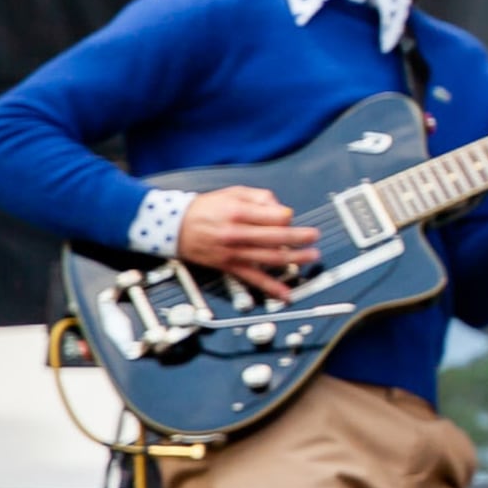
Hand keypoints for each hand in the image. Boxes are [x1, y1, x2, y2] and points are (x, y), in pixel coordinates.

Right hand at [176, 186, 316, 299]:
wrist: (173, 227)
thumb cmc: (205, 209)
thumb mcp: (232, 193)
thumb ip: (260, 197)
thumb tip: (281, 208)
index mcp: (239, 212)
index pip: (274, 217)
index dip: (287, 216)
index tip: (291, 217)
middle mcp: (237, 234)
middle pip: (277, 238)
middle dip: (300, 238)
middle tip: (314, 236)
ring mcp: (234, 252)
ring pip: (270, 258)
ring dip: (294, 259)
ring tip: (311, 256)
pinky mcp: (229, 266)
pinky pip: (253, 279)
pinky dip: (270, 288)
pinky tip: (285, 294)